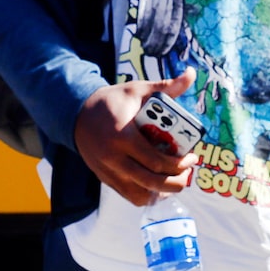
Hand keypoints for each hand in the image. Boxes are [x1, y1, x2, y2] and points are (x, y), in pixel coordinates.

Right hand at [73, 74, 194, 206]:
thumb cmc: (112, 102)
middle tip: (188, 171)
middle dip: (177, 181)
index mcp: (122, 136)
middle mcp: (114, 158)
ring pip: (142, 195)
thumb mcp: (137, 90)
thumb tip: (191, 74)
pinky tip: (159, 185)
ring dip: (163, 191)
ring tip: (175, 178)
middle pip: (152, 182)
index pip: (156, 161)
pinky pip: (131, 196)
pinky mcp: (106, 180)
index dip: (179, 164)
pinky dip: (149, 195)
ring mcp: (109, 172)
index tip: (192, 157)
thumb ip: (166, 86)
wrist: (77, 115)